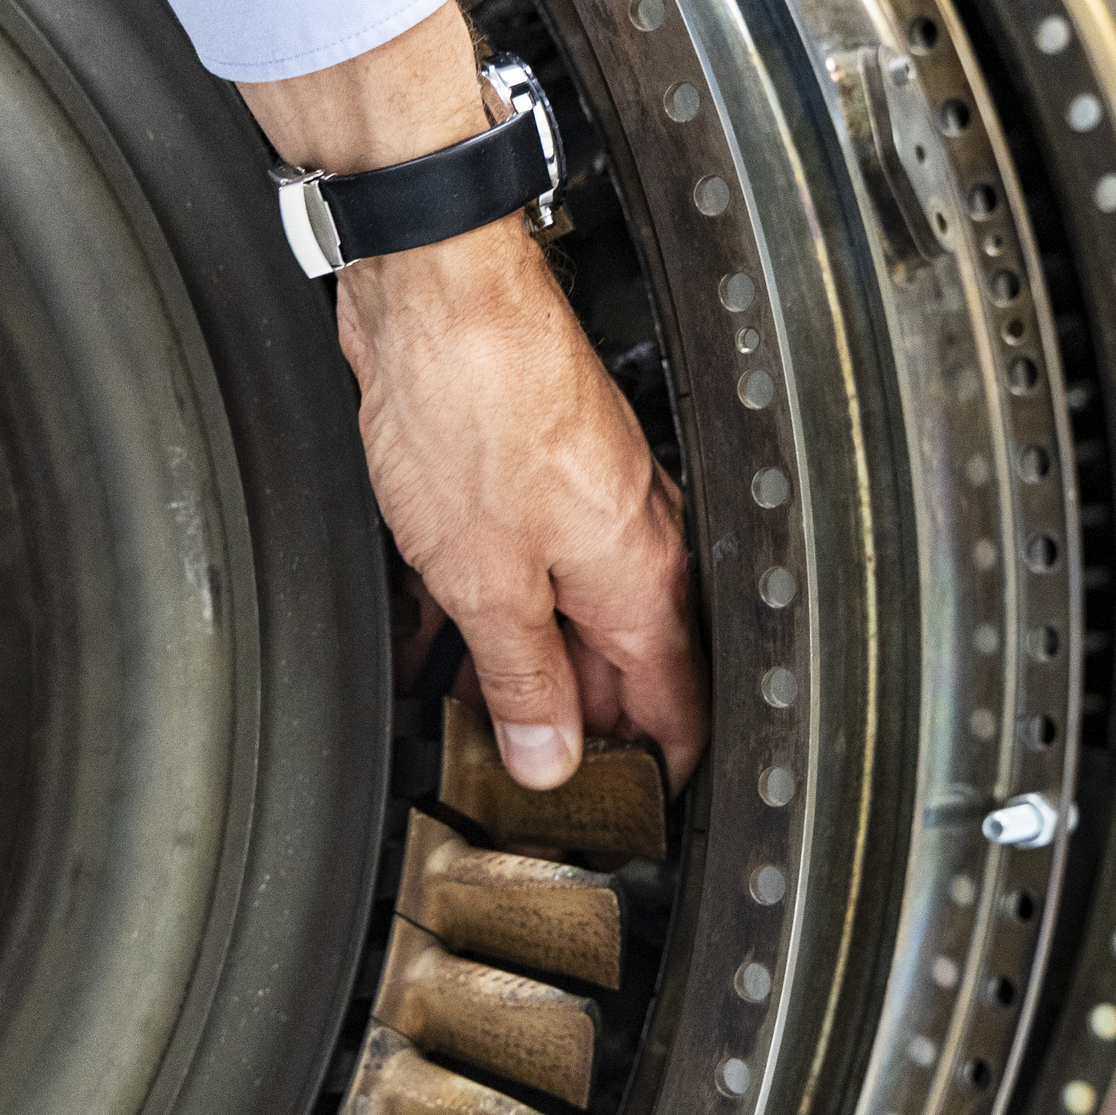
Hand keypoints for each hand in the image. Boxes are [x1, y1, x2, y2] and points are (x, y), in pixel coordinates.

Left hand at [240, 2, 707, 789]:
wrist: (432, 289)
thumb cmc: (475, 403)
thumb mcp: (488, 581)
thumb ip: (523, 678)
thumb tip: (549, 756)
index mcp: (644, 576)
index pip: (683, 706)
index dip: (658, 775)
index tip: (623, 825)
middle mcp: (630, 540)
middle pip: (620, 669)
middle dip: (576, 734)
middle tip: (525, 793)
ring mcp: (578, 504)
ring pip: (563, 619)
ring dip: (519, 675)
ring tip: (468, 735)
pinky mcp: (523, 475)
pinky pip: (517, 571)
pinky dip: (482, 617)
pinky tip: (433, 649)